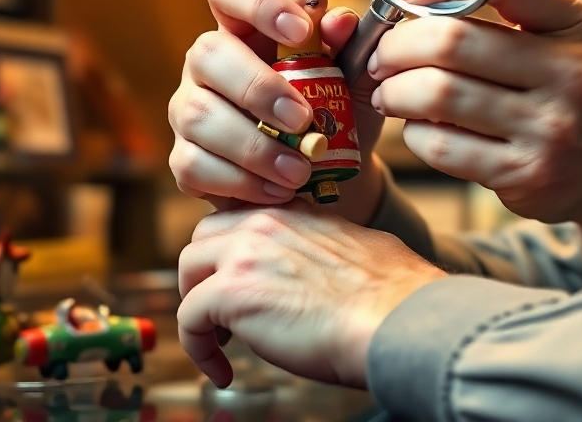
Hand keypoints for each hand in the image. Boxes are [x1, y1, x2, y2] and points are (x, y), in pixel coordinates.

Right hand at [168, 0, 385, 220]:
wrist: (330, 175)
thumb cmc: (336, 110)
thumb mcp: (352, 76)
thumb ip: (347, 47)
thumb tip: (341, 19)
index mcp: (247, 26)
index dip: (258, 1)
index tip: (301, 30)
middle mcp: (209, 61)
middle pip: (208, 52)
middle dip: (258, 87)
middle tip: (304, 118)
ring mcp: (190, 108)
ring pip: (199, 115)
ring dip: (255, 145)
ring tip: (300, 167)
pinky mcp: (185, 158)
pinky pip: (196, 165)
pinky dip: (244, 181)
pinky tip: (280, 189)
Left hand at [177, 202, 444, 387]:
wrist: (393, 316)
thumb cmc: (389, 293)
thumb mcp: (355, 246)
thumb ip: (324, 246)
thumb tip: (321, 270)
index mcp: (296, 210)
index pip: (241, 214)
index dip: (232, 248)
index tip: (237, 278)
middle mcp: (266, 221)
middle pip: (205, 235)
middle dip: (206, 271)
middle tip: (222, 310)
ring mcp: (245, 252)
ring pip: (189, 268)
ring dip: (197, 305)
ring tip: (219, 340)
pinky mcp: (231, 291)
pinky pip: (188, 319)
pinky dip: (198, 350)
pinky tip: (222, 371)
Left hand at [371, 0, 581, 275]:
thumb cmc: (565, 89)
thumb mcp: (565, 36)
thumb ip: (508, 8)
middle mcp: (574, 71)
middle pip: (453, 41)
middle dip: (400, 44)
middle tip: (384, 54)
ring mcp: (553, 127)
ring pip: (438, 94)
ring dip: (396, 90)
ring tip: (388, 90)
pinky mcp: (527, 175)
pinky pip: (441, 145)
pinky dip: (414, 132)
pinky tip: (416, 126)